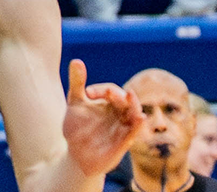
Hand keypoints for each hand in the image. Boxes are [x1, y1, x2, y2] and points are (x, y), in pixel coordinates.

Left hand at [62, 59, 144, 178]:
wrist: (76, 156)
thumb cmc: (78, 128)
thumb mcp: (75, 104)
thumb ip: (77, 83)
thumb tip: (76, 61)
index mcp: (109, 103)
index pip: (111, 91)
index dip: (101, 89)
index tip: (87, 93)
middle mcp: (119, 114)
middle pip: (126, 100)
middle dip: (119, 95)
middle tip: (109, 92)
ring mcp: (122, 128)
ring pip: (134, 114)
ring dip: (134, 106)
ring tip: (130, 96)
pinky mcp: (124, 143)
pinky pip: (134, 132)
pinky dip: (138, 124)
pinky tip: (140, 118)